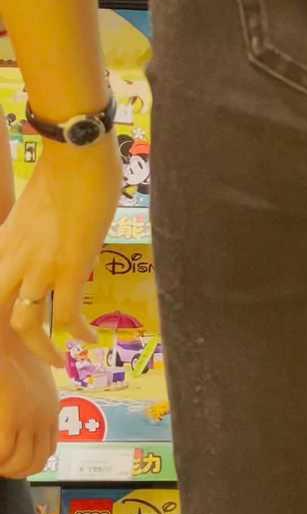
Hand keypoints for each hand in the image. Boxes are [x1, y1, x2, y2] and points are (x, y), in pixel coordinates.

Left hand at [0, 138, 121, 364]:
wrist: (76, 153)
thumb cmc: (65, 169)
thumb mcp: (39, 208)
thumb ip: (44, 232)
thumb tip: (70, 247)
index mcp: (4, 242)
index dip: (0, 309)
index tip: (16, 321)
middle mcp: (13, 258)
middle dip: (15, 339)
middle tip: (37, 352)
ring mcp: (39, 265)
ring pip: (26, 324)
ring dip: (43, 349)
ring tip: (61, 360)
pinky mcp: (68, 268)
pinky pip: (68, 315)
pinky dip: (78, 334)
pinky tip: (91, 340)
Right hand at [0, 330, 58, 477]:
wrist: (10, 338)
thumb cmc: (15, 354)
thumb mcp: (32, 381)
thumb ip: (31, 402)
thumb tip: (20, 422)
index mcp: (50, 411)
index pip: (47, 450)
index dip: (29, 463)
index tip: (14, 464)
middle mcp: (44, 419)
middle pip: (35, 462)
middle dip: (16, 471)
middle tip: (0, 469)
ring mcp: (29, 419)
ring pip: (19, 462)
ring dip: (4, 468)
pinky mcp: (12, 417)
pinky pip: (3, 452)